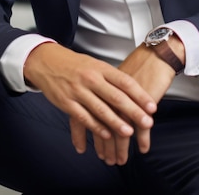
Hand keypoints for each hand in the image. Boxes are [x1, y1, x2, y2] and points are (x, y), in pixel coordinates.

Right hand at [23, 43, 156, 160]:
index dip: (140, 95)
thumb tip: (133, 91)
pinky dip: (96, 127)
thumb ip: (111, 78)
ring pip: (100, 110)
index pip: (125, 81)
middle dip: (133, 111)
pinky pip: (84, 118)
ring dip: (116, 123)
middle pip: (116, 97)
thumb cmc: (75, 64)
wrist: (46, 62)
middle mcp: (91, 79)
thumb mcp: (95, 64)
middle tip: (147, 122)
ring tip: (129, 132)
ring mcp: (78, 91)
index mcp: (101, 68)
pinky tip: (106, 135)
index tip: (152, 106)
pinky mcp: (67, 103)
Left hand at [92, 36, 185, 164]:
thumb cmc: (136, 66)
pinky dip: (142, 138)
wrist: (155, 54)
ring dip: (120, 148)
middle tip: (107, 160)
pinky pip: (142, 124)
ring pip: (120, 128)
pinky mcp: (144, 101)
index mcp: (99, 87)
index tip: (89, 149)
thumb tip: (96, 105)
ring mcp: (127, 97)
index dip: (88, 134)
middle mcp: (110, 93)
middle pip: (103, 125)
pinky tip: (142, 148)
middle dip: (105, 146)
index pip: (87, 113)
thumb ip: (104, 92)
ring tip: (121, 160)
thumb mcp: (114, 77)